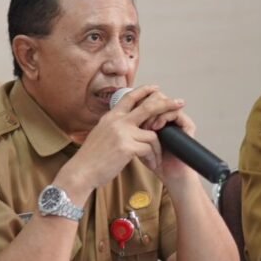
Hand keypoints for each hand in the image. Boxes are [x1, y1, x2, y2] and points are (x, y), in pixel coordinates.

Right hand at [56, 85, 186, 200]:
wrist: (81, 172)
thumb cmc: (91, 158)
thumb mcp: (100, 134)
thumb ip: (115, 126)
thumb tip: (129, 124)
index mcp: (110, 117)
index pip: (129, 97)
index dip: (144, 90)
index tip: (156, 88)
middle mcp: (117, 122)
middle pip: (148, 107)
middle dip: (166, 104)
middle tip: (180, 103)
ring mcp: (122, 133)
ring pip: (153, 134)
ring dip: (158, 148)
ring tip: (157, 158)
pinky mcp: (127, 147)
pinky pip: (149, 149)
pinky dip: (153, 157)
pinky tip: (152, 164)